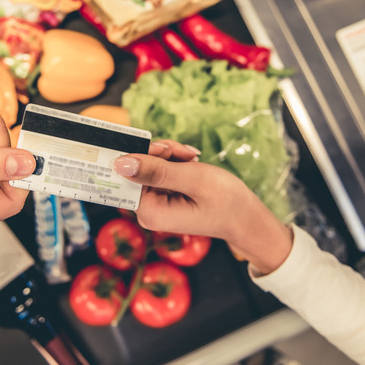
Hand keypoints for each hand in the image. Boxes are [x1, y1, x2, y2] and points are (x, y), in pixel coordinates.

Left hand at [114, 140, 292, 273]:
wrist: (245, 215)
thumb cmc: (225, 200)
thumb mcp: (192, 179)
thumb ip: (156, 171)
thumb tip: (120, 163)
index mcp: (150, 212)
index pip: (128, 174)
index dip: (143, 155)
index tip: (166, 149)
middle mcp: (147, 212)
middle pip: (137, 169)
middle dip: (161, 154)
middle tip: (187, 154)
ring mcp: (154, 205)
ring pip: (149, 165)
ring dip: (170, 155)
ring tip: (193, 158)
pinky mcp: (162, 197)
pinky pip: (158, 171)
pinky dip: (174, 161)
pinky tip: (191, 162)